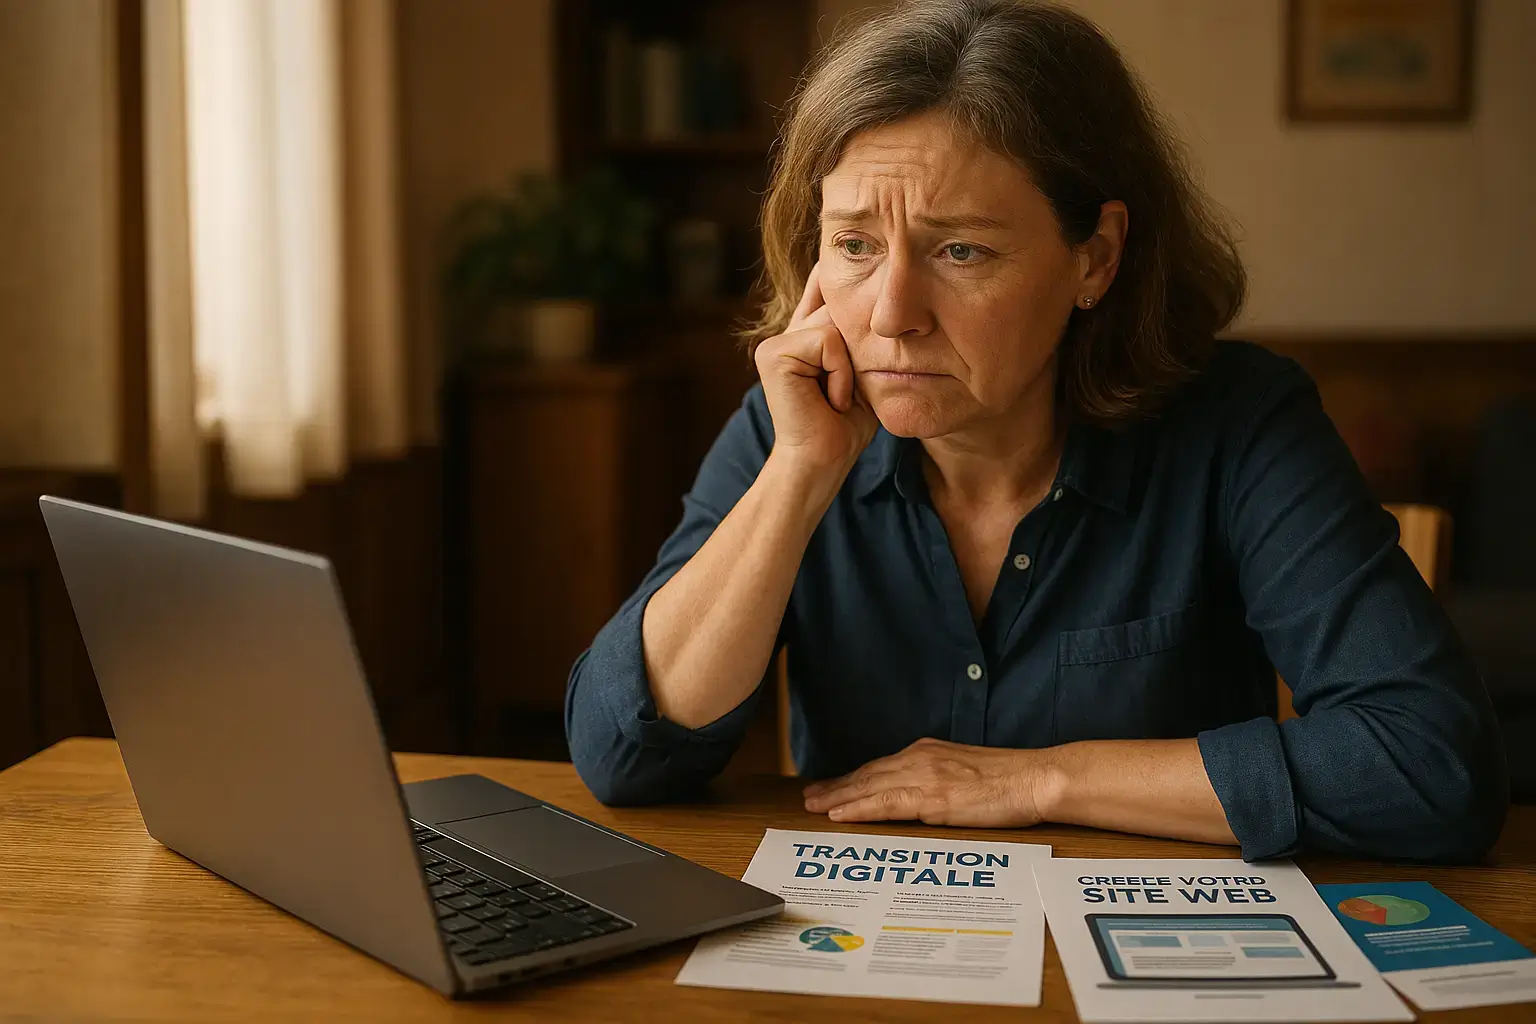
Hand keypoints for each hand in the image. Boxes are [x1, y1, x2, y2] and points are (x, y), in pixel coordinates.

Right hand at [755, 263, 877, 474]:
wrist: (824, 461)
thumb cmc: (847, 424)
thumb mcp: (862, 369)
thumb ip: (858, 334)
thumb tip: (876, 289)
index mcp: (803, 333)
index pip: (825, 287)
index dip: (844, 284)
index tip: (868, 267)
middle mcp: (786, 333)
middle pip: (840, 307)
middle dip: (857, 349)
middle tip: (844, 390)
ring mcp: (775, 344)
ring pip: (835, 324)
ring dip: (849, 367)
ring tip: (836, 396)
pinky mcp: (773, 354)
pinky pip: (827, 341)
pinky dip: (839, 374)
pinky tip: (829, 400)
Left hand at [802, 737, 1049, 827]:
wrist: (1036, 778)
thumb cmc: (1010, 781)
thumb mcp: (965, 774)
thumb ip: (938, 779)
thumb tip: (921, 797)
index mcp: (927, 752)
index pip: (879, 767)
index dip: (851, 779)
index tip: (830, 788)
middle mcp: (920, 758)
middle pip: (867, 774)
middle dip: (836, 787)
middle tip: (809, 798)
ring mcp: (925, 776)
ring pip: (869, 787)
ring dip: (838, 798)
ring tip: (813, 807)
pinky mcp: (933, 797)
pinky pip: (886, 803)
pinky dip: (859, 808)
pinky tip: (838, 814)